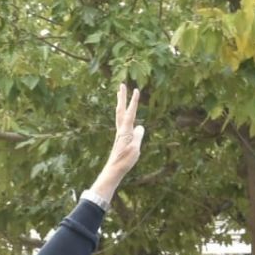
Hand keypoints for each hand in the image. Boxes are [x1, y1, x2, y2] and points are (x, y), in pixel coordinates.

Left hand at [89, 83, 145, 201]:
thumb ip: (138, 136)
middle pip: (121, 110)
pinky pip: (122, 122)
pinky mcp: (120, 138)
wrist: (114, 169)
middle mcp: (121, 130)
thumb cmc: (125, 161)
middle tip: (122, 85)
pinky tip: (126, 115)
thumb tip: (140, 127)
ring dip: (120, 103)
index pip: (130, 113)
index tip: (136, 90)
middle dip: (122, 97)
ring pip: (119, 115)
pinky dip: (123, 114)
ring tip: (119, 94)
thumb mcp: (135, 149)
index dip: (133, 102)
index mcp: (125, 131)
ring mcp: (120, 133)